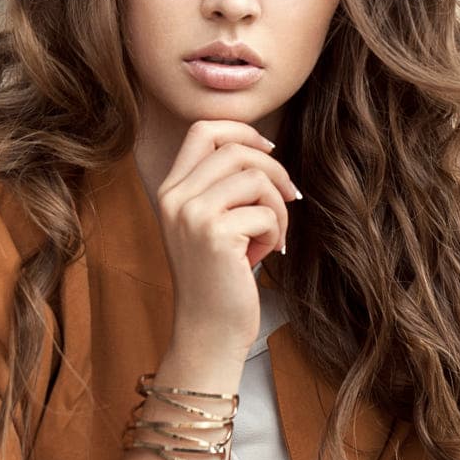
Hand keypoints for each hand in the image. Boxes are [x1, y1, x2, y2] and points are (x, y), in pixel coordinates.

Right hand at [154, 120, 300, 352]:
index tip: (269, 152)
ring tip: (273, 236)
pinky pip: (265, 212)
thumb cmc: (219, 277)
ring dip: (278, 207)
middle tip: (289, 199)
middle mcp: (175, 197)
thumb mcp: (210, 223)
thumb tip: (264, 148)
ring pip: (255, 178)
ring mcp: (192, 214)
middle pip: (236, 148)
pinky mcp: (215, 235)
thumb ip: (222, 185)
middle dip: (273, 171)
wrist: (209, 330)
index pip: (203, 129)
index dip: (243, 131)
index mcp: (170, 190)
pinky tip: (267, 255)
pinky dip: (276, 232)